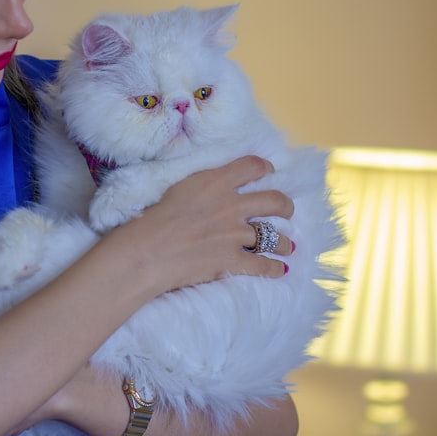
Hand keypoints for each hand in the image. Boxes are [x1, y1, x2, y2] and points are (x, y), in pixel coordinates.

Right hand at [121, 155, 293, 293]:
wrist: (149, 250)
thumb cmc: (154, 217)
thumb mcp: (180, 187)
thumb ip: (203, 186)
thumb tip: (213, 188)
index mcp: (217, 182)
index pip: (252, 166)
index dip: (265, 168)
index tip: (269, 172)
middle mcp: (232, 206)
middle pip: (274, 201)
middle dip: (285, 206)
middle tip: (286, 210)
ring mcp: (235, 235)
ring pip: (273, 236)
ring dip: (284, 242)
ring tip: (287, 246)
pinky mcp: (232, 260)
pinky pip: (262, 265)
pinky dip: (274, 268)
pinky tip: (280, 269)